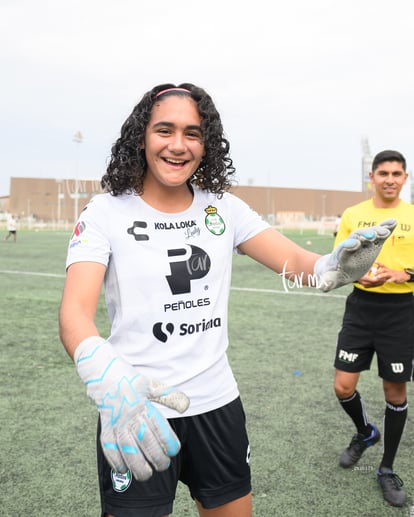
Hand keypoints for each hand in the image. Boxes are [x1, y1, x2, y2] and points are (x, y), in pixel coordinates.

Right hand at [74, 337, 189, 480]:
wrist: (103, 373)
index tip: (174, 451)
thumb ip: (169, 397)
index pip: (158, 427)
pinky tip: (124, 470)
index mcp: (143, 404)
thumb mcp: (152, 384)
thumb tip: (186, 406)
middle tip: (163, 466)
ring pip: (127, 449)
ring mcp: (115, 422)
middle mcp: (129, 415)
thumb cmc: (131, 381)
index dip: (168, 442)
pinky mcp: (104, 427)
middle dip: (156, 458)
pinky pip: (109, 448)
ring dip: (137, 465)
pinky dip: (116, 461)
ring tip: (146, 475)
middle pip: (144, 441)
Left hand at [314, 218, 396, 291]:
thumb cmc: (332, 274)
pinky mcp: (370, 244)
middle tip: (371, 235)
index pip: (344, 249)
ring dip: (375, 232)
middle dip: (363, 236)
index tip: (354, 243)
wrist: (336, 266)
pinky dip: (384, 229)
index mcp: (340, 255)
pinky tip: (393, 222)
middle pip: (356, 238)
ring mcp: (361, 244)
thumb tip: (322, 287)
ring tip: (384, 232)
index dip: (348, 245)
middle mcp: (350, 246)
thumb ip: (326, 282)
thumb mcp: (329, 280)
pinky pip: (377, 235)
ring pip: (367, 235)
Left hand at [358, 261, 409, 287]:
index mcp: (386, 269)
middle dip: (378, 271)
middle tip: (373, 273)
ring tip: (378, 277)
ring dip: (382, 275)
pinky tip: (388, 281)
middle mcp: (389, 271)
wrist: (402, 275)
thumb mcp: (386, 272)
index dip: (377, 263)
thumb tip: (373, 272)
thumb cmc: (392, 274)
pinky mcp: (395, 278)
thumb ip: (381, 272)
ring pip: (387, 274)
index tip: (373, 261)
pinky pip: (393, 279)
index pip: (381, 265)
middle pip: (383, 270)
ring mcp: (392, 274)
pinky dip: (390, 280)